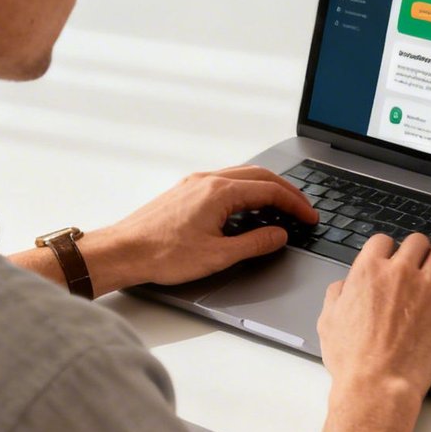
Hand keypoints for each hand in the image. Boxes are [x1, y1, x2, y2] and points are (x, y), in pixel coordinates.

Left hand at [82, 165, 316, 293]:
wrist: (122, 252)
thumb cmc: (162, 254)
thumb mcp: (218, 256)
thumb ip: (255, 243)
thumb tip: (278, 235)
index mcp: (219, 192)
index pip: (271, 190)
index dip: (295, 204)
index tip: (309, 217)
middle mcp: (207, 180)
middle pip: (260, 175)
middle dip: (286, 191)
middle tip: (302, 208)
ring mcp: (194, 183)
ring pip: (242, 175)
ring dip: (266, 188)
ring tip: (281, 207)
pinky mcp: (184, 191)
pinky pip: (225, 181)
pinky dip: (246, 190)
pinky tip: (247, 208)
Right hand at [316, 233, 430, 405]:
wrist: (378, 384)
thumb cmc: (353, 360)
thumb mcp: (328, 321)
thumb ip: (337, 295)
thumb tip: (344, 285)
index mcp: (369, 271)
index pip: (383, 240)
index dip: (389, 250)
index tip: (394, 259)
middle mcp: (400, 273)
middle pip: (417, 241)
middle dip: (419, 252)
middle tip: (421, 266)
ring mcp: (428, 287)